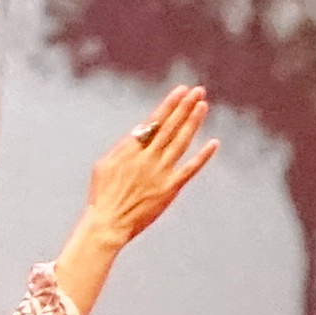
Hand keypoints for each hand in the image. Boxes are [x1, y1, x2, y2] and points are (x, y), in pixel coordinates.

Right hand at [65, 84, 218, 260]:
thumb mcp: (104, 166)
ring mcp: (160, 173)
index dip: (169, 105)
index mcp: (130, 150)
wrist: (108, 223)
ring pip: (180, 142)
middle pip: (170, 127)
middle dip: (185, 107)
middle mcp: (147, 158)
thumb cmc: (102, 196)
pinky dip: (202, 156)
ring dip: (193, 122)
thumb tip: (135, 137)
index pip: (154, 122)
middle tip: (198, 91)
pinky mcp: (169, 189)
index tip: (181, 91)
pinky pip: (189, 169)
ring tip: (203, 106)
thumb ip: (122, 149)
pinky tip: (213, 143)